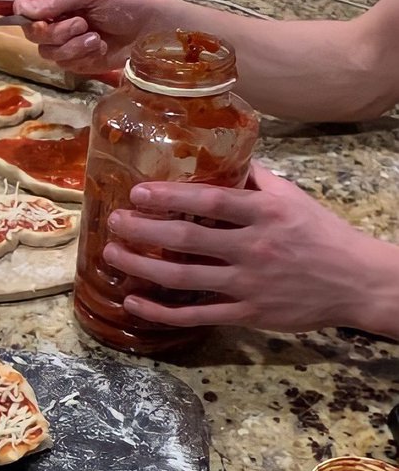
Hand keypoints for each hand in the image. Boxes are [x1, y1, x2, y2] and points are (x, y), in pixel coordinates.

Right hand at [14, 0, 162, 74]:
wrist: (147, 29)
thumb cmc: (122, 2)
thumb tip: (25, 10)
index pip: (22, 5)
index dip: (28, 15)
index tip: (44, 19)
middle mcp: (53, 15)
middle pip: (31, 32)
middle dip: (57, 32)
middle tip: (81, 24)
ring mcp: (62, 39)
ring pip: (46, 51)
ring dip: (73, 46)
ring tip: (95, 37)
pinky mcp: (73, 59)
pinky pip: (64, 64)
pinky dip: (83, 56)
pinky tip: (99, 47)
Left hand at [103, 164, 395, 333]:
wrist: (357, 282)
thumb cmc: (321, 235)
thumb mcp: (292, 199)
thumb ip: (254, 179)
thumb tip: (221, 154)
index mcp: (265, 214)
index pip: (210, 202)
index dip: (170, 197)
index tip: (137, 193)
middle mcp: (253, 248)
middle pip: (187, 240)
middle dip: (143, 230)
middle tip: (113, 222)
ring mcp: (248, 285)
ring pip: (183, 279)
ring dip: (141, 268)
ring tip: (111, 256)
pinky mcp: (247, 315)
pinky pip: (195, 316)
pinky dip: (160, 312)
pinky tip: (134, 303)